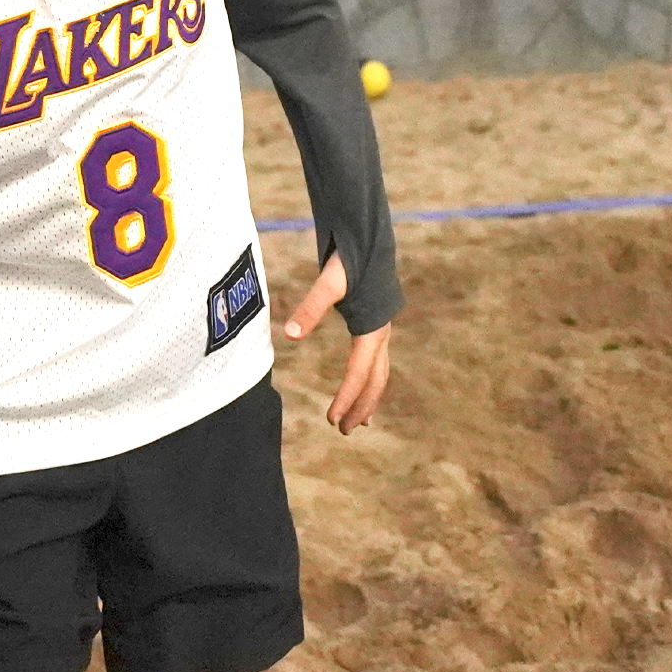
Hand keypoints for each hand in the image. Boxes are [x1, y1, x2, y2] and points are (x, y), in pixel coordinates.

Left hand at [282, 251, 391, 435]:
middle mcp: (380, 334)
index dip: (345, 398)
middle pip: (373, 381)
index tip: (331, 419)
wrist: (369, 240)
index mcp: (370, 330)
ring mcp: (381, 331)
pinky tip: (364, 394)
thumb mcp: (327, 283)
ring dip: (368, 400)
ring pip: (379, 375)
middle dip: (359, 407)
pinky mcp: (376, 326)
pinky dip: (370, 383)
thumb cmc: (349, 260)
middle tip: (341, 431)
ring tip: (358, 424)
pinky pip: (377, 363)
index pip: (357, 374)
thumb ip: (309, 308)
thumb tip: (289, 335)